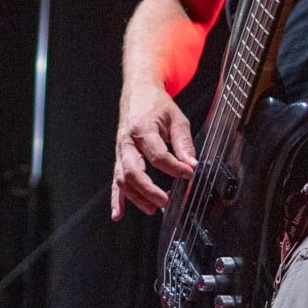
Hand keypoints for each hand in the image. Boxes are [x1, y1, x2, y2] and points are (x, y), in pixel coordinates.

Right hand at [112, 85, 195, 218]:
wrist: (137, 93)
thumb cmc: (156, 104)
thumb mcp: (176, 118)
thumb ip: (184, 143)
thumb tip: (191, 164)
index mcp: (142, 129)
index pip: (158, 155)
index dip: (174, 168)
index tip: (189, 174)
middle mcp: (127, 142)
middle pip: (133, 171)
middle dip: (149, 189)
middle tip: (166, 201)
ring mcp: (121, 152)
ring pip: (123, 179)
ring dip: (136, 197)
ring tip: (153, 208)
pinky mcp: (119, 159)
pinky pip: (115, 181)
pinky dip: (116, 199)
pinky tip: (118, 214)